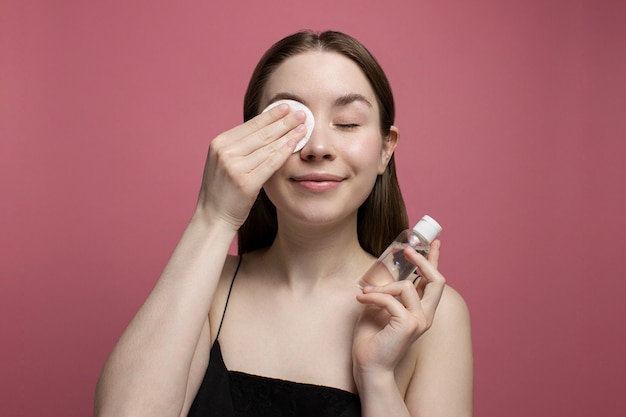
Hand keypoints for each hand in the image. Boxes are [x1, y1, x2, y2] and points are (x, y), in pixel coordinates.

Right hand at [195, 104, 307, 228]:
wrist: (213, 217)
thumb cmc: (222, 191)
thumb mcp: (224, 162)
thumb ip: (240, 147)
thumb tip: (265, 129)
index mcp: (219, 143)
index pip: (250, 125)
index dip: (271, 115)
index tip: (286, 107)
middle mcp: (225, 152)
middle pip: (261, 133)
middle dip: (284, 121)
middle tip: (301, 112)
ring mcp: (234, 167)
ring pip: (268, 146)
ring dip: (288, 134)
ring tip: (304, 126)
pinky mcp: (245, 183)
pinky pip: (271, 163)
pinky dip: (285, 152)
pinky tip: (296, 144)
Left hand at [352, 241, 445, 374]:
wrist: (369, 366)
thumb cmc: (371, 339)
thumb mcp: (379, 308)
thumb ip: (387, 293)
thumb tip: (385, 274)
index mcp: (420, 311)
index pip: (433, 282)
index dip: (435, 260)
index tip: (435, 242)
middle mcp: (425, 316)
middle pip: (436, 280)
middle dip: (423, 261)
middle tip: (408, 250)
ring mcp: (419, 320)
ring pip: (406, 286)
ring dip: (382, 287)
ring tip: (365, 294)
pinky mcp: (408, 324)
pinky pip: (390, 299)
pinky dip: (373, 296)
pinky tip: (361, 300)